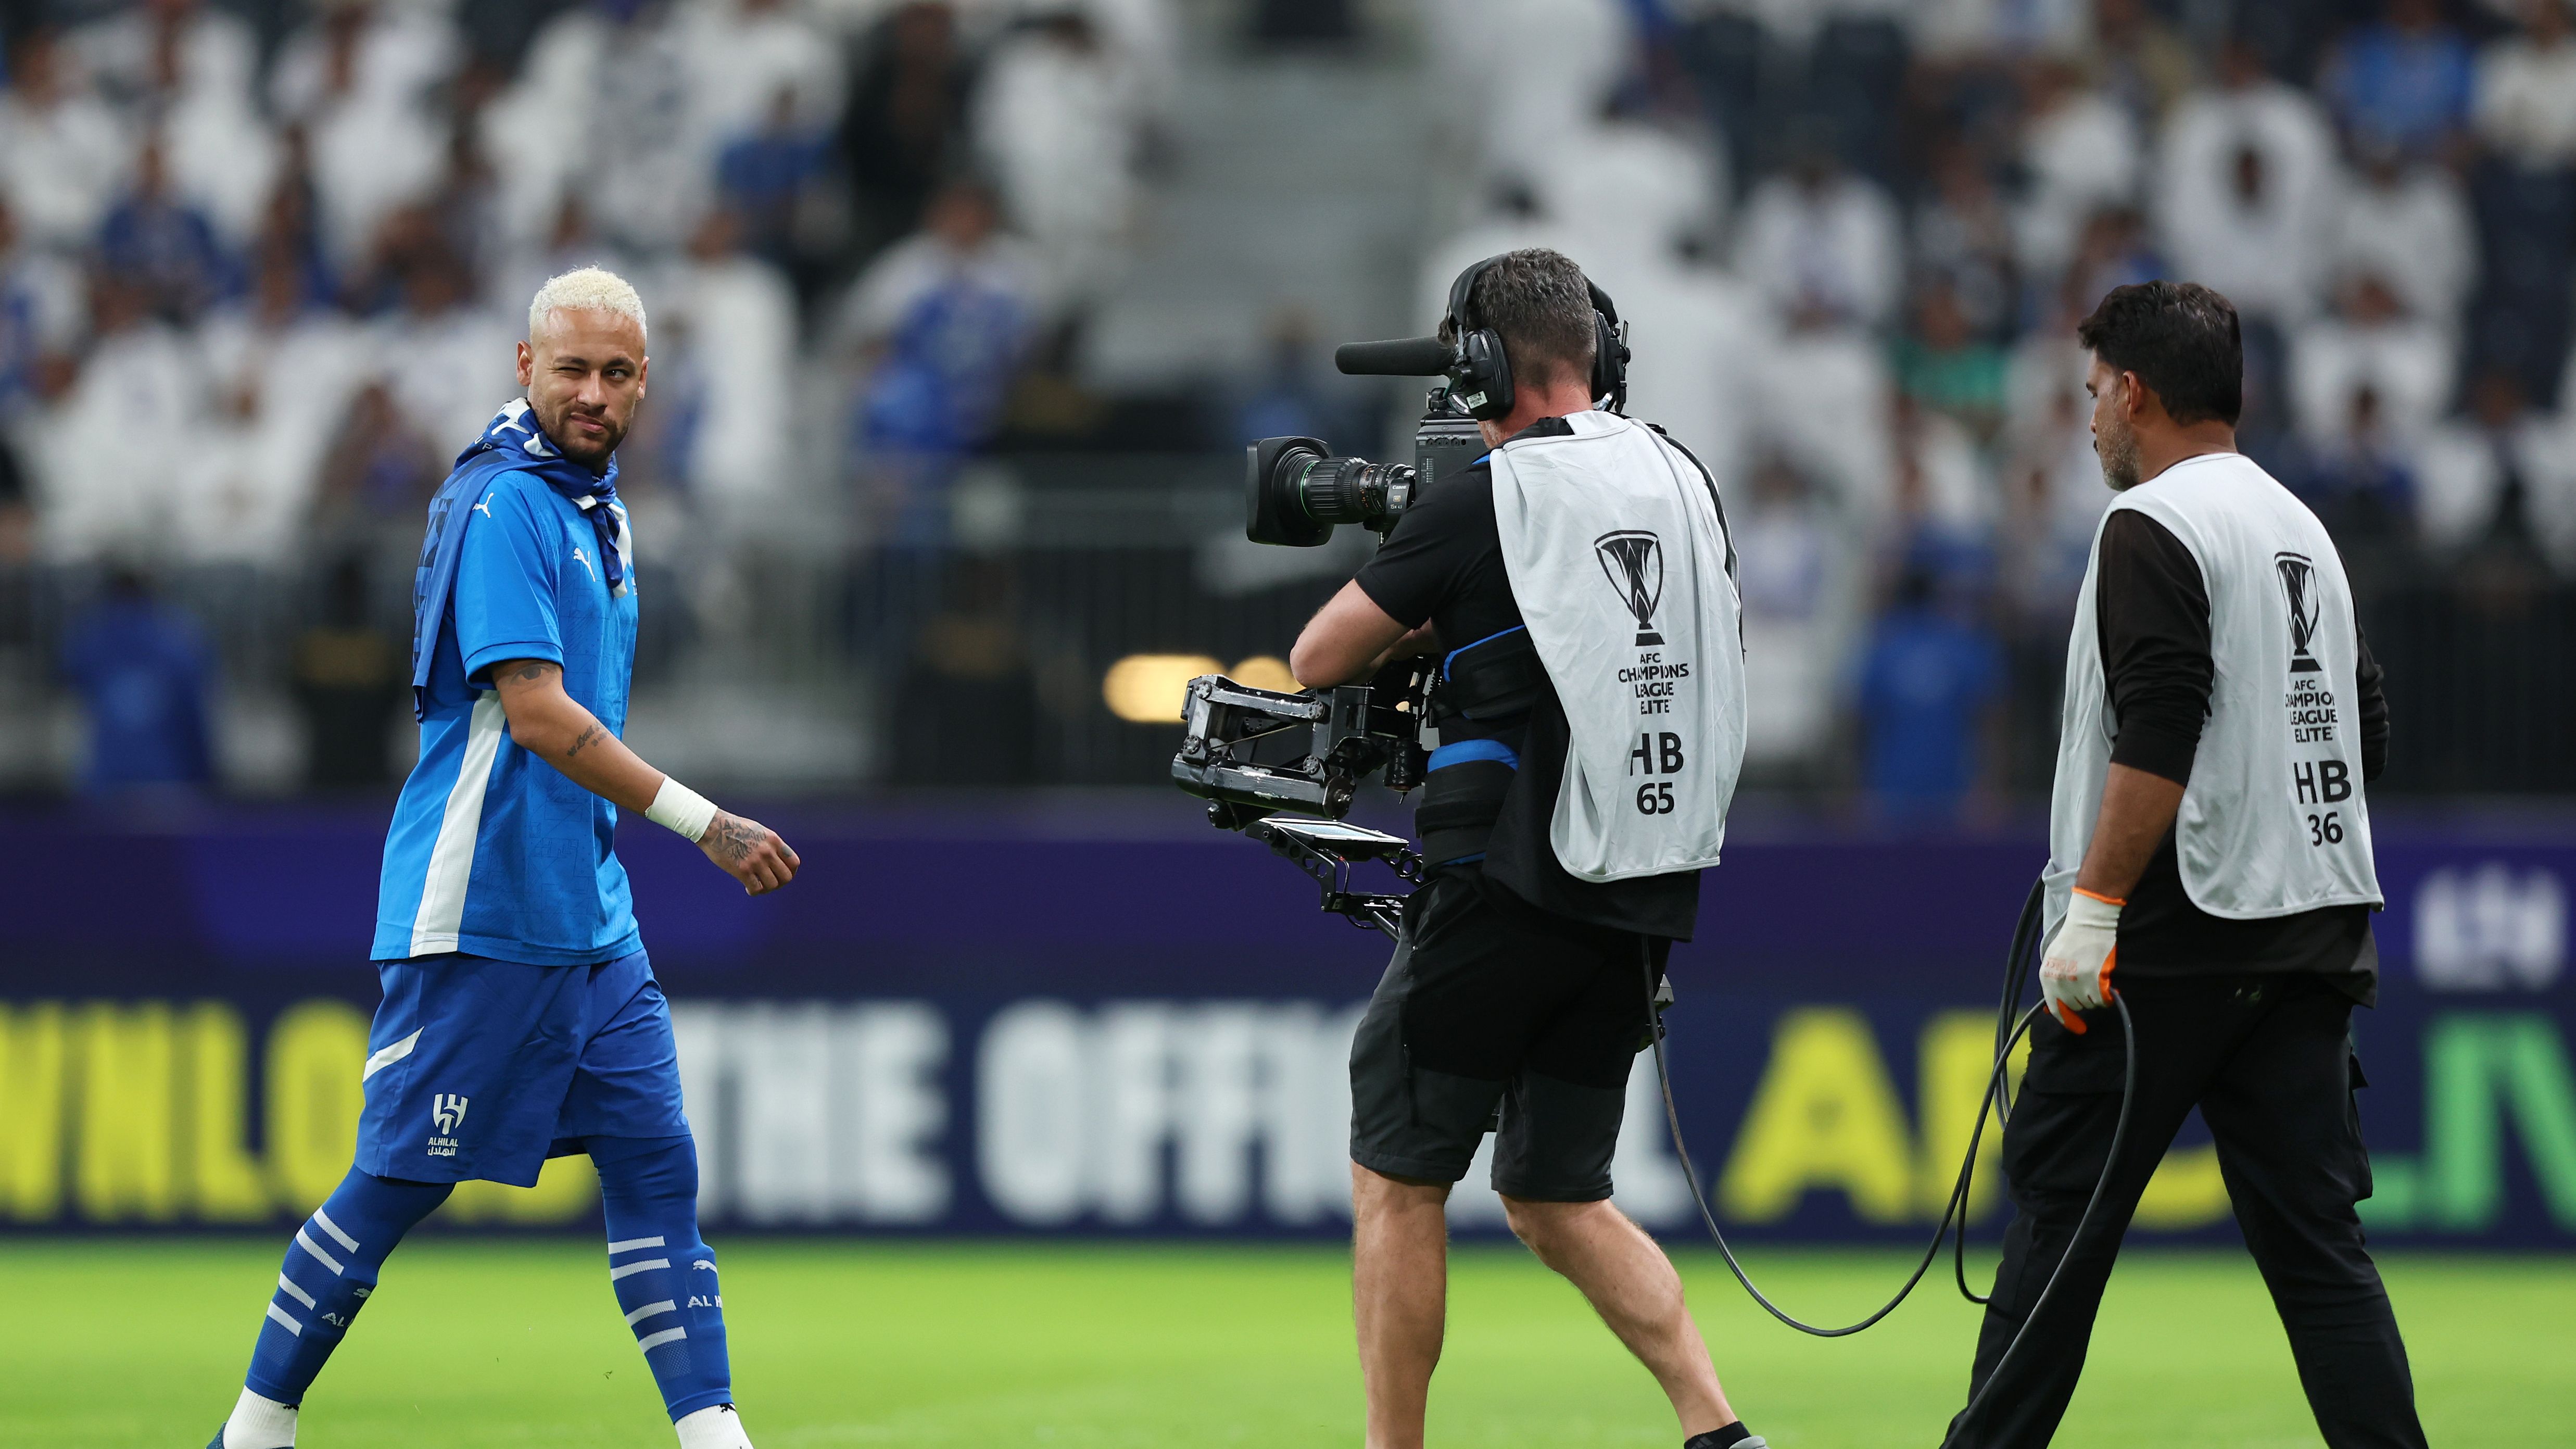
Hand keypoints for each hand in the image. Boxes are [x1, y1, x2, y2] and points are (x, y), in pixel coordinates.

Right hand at [696, 810, 800, 894]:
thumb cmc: (733, 827)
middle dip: (780, 883)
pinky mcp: (742, 870)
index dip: (790, 872)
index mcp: (774, 840)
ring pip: (773, 885)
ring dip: (766, 889)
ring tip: (758, 886)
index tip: (781, 875)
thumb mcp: (759, 831)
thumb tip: (776, 858)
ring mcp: (756, 861)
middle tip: (770, 883)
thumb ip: (770, 844)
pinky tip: (748, 889)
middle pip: (787, 877)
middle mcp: (768, 851)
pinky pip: (756, 889)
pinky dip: (754, 892)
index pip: (794, 862)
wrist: (713, 827)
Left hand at [2039, 888, 2121, 1033]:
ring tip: (2097, 979)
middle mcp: (2060, 980)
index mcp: (2047, 976)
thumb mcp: (2053, 960)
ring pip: (2091, 1003)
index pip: (2055, 1007)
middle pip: (2076, 1005)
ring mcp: (2078, 979)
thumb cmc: (2071, 939)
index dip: (2067, 1020)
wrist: (2089, 922)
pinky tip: (2108, 986)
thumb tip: (2052, 1009)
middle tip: (2089, 984)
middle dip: (2083, 999)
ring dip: (2096, 996)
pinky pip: (2103, 999)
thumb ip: (2053, 982)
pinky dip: (2107, 997)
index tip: (2078, 1029)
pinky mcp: (2095, 977)